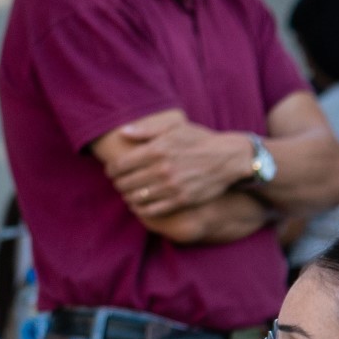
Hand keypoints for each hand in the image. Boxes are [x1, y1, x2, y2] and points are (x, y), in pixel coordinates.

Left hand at [101, 113, 250, 222]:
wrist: (228, 158)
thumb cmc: (199, 140)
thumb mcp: (175, 128)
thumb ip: (147, 130)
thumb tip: (123, 132)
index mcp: (156, 149)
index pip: (120, 165)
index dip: (111, 170)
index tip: (111, 171)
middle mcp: (162, 169)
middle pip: (125, 183)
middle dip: (118, 183)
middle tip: (119, 183)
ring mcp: (171, 186)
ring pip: (136, 197)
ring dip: (128, 197)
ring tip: (128, 193)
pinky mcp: (181, 200)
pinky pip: (152, 209)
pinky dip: (141, 209)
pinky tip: (139, 204)